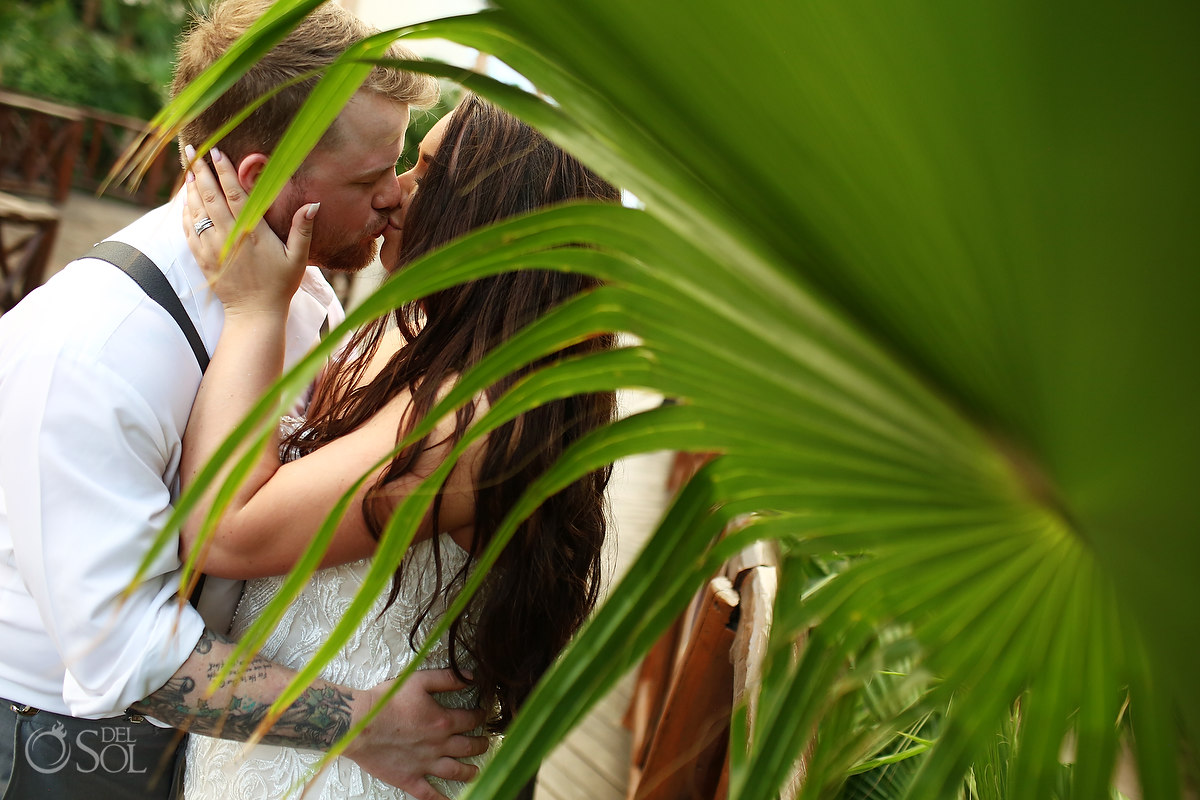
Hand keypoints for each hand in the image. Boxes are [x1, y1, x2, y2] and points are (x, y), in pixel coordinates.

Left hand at [182, 143, 313, 315]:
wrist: (255, 313)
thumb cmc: (280, 285)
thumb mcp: (298, 258)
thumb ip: (302, 229)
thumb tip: (313, 204)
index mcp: (252, 232)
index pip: (234, 194)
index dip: (224, 171)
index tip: (216, 152)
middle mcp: (229, 236)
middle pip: (210, 196)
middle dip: (201, 170)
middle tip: (192, 149)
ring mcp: (212, 247)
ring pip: (196, 210)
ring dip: (191, 187)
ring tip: (188, 168)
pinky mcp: (202, 258)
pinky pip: (188, 229)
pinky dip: (185, 211)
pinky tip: (186, 199)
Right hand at [344, 668, 489, 799]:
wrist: (360, 724)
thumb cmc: (386, 702)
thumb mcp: (419, 681)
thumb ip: (447, 678)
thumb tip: (470, 676)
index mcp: (442, 721)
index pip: (471, 720)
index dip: (480, 716)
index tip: (482, 715)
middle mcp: (438, 745)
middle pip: (468, 747)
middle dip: (480, 744)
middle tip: (484, 743)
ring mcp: (424, 764)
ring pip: (455, 771)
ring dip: (469, 772)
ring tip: (475, 771)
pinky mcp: (409, 778)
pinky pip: (429, 794)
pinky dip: (441, 799)